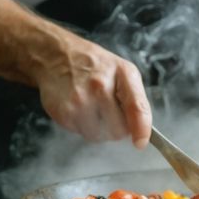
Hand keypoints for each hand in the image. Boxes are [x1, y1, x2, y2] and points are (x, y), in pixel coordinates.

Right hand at [34, 33, 151, 146]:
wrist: (56, 56)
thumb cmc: (93, 64)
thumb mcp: (123, 72)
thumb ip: (137, 100)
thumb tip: (142, 135)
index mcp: (121, 74)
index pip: (137, 108)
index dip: (141, 130)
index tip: (140, 142)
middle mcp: (100, 88)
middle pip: (118, 131)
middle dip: (116, 127)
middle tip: (108, 111)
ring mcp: (79, 102)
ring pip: (98, 136)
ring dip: (98, 129)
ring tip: (91, 108)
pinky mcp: (63, 113)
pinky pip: (81, 133)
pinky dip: (82, 126)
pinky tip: (78, 108)